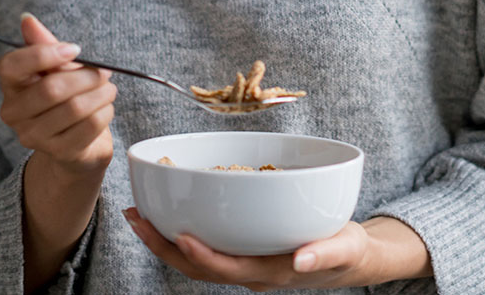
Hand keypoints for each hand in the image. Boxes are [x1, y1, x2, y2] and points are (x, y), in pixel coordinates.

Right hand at [0, 13, 116, 177]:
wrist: (75, 143)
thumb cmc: (63, 97)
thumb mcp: (54, 68)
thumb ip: (43, 44)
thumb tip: (27, 19)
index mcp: (10, 86)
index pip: (11, 66)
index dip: (44, 54)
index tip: (75, 49)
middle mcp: (14, 113)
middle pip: (51, 89)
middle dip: (86, 76)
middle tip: (105, 71)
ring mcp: (33, 136)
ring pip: (74, 108)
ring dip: (101, 94)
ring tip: (109, 89)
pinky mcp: (59, 153)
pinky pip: (90, 126)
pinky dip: (105, 112)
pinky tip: (105, 108)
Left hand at [122, 208, 430, 290]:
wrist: (348, 260)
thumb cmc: (346, 250)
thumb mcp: (345, 248)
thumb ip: (326, 252)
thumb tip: (302, 258)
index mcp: (270, 272)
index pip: (228, 269)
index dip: (202, 256)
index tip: (181, 237)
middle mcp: (249, 272)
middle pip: (198, 267)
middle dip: (164, 246)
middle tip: (137, 218)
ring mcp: (242, 264)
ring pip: (194, 260)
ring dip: (164, 240)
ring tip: (138, 215)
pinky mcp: (241, 251)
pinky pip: (205, 248)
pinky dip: (180, 233)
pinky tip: (168, 212)